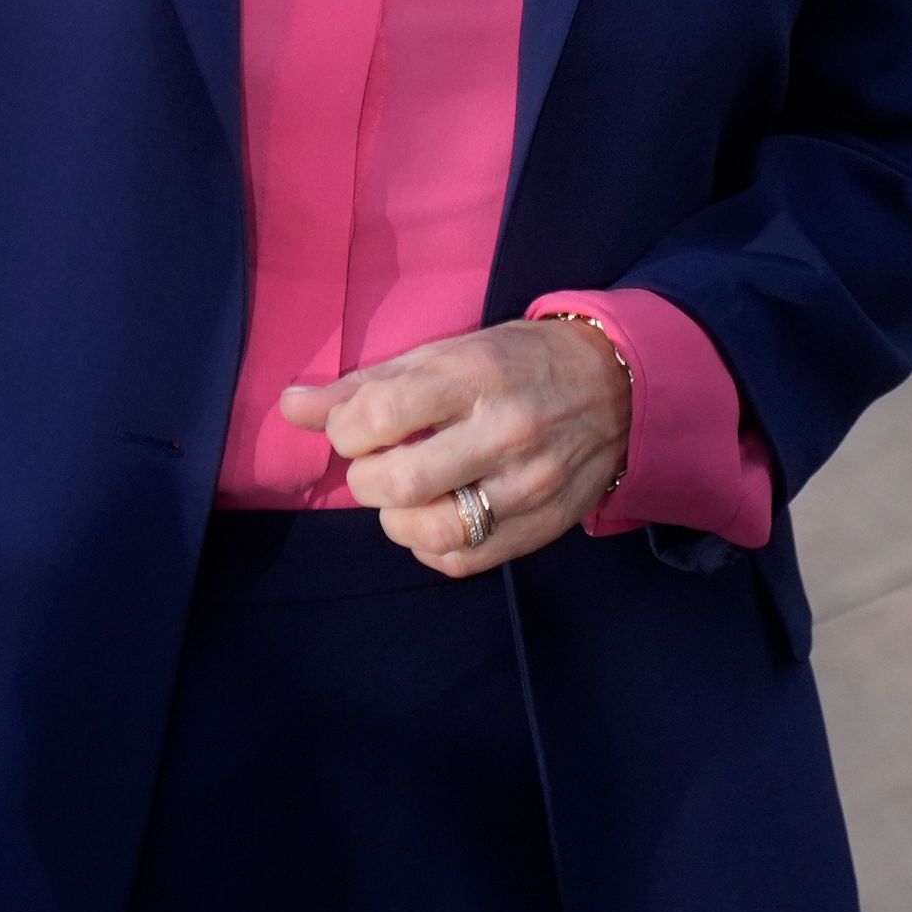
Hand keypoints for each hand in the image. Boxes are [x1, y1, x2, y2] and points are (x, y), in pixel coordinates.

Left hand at [280, 318, 633, 578]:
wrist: (620, 386)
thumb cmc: (519, 361)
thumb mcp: (446, 352)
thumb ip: (367, 384)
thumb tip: (290, 407)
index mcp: (476, 374)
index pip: (379, 416)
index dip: (346, 431)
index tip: (357, 429)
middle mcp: (507, 430)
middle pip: (400, 483)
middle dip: (366, 481)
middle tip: (378, 465)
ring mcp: (531, 483)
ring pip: (432, 531)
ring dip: (397, 520)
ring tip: (406, 496)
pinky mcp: (545, 524)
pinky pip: (465, 559)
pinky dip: (433, 548)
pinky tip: (437, 518)